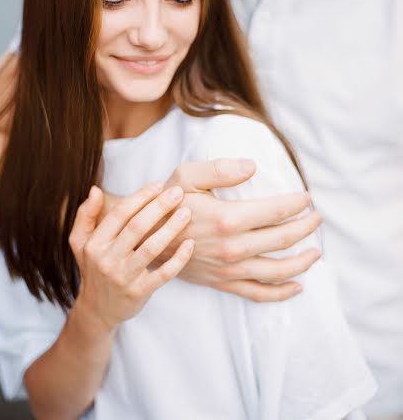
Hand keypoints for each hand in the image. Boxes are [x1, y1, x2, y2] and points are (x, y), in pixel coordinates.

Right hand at [69, 183, 193, 330]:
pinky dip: (178, 259)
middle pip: (137, 227)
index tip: (158, 184)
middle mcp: (107, 259)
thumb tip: (95, 189)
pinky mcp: (139, 292)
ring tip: (187, 213)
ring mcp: (123, 277)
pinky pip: (163, 273)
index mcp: (94, 243)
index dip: (140, 197)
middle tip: (177, 192)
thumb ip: (85, 215)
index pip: (120, 214)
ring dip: (171, 228)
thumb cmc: (94, 268)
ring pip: (151, 248)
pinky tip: (190, 244)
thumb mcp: (80, 242)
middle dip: (159, 206)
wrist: (97, 310)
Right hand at [158, 159, 320, 301]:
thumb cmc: (167, 203)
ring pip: (276, 270)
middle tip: (317, 219)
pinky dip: (280, 293)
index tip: (307, 198)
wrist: (144, 236)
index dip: (296, 204)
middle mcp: (232, 247)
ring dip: (301, 261)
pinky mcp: (221, 282)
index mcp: (227, 218)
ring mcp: (228, 268)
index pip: (275, 211)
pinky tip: (296, 286)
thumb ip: (220, 168)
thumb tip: (252, 167)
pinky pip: (257, 293)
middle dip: (305, 228)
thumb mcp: (187, 175)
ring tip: (315, 252)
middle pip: (282, 239)